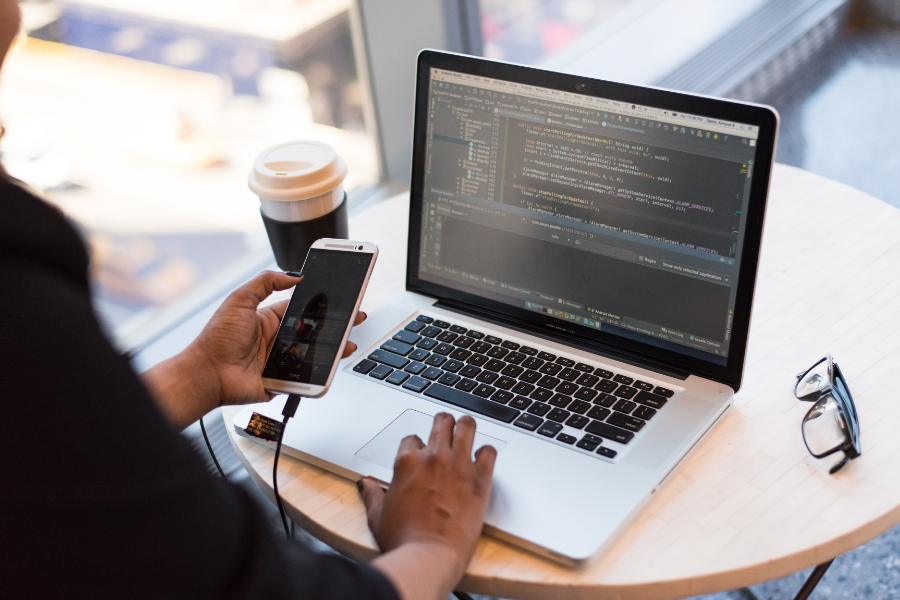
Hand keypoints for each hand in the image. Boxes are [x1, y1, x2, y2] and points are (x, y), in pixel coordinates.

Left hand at [190, 270, 365, 406]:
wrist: (207, 374)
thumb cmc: (216, 338)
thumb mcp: (239, 299)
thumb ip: (265, 282)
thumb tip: (293, 275)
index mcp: (269, 319)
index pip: (302, 309)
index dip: (321, 304)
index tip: (339, 298)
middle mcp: (277, 339)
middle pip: (314, 331)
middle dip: (335, 325)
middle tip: (355, 319)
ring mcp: (281, 361)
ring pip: (314, 354)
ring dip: (333, 349)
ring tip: (349, 343)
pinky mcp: (282, 380)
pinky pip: (305, 377)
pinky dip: (319, 373)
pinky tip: (332, 365)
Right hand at [361, 413, 496, 593]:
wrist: (428, 558)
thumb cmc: (403, 541)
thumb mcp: (377, 517)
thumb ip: (373, 495)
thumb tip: (366, 484)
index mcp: (407, 462)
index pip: (412, 438)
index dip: (416, 447)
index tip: (420, 456)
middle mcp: (433, 457)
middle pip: (442, 421)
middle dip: (443, 424)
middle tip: (446, 431)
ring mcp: (458, 465)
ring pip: (467, 426)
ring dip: (466, 427)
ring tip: (466, 432)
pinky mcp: (480, 479)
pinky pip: (489, 451)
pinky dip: (486, 453)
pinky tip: (482, 460)